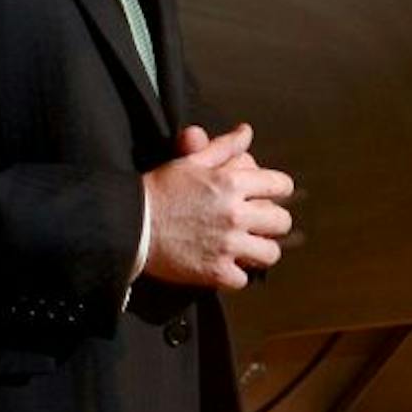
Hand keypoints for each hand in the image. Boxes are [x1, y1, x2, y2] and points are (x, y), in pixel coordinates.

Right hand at [140, 123, 293, 290]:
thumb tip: (246, 132)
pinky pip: (244, 279)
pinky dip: (235, 274)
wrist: (130, 224)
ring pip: (270, 254)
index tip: (269, 195)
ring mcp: (228, 245)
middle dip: (272, 222)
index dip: (278, 189)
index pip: (280, 185)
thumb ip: (224, 147)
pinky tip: (224, 265)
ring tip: (246, 248)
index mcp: (232, 183)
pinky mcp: (216, 271)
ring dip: (260, 251)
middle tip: (258, 224)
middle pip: (281, 222)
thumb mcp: (190, 162)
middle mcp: (236, 214)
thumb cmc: (159, 189)